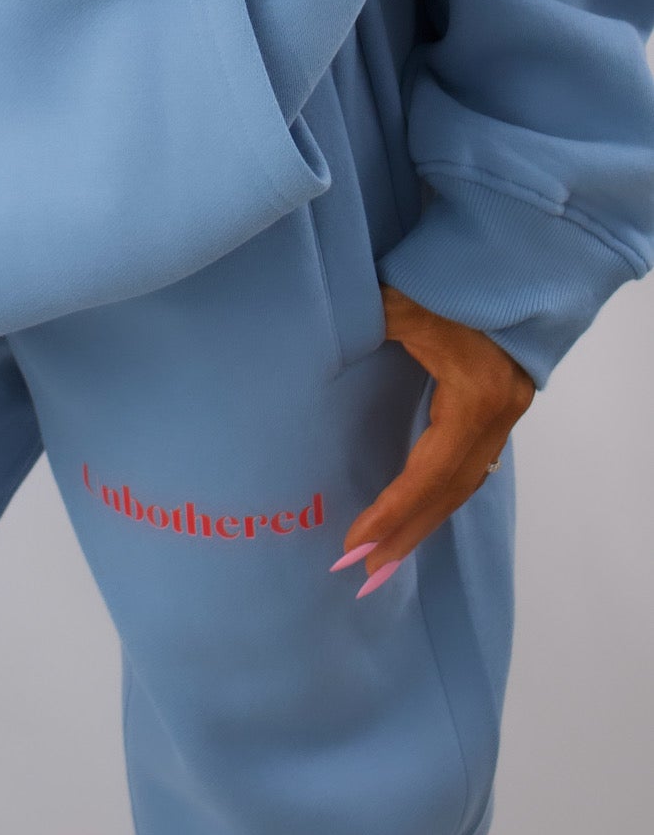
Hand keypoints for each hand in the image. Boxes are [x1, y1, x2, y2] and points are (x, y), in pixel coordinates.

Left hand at [333, 285, 534, 593]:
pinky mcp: (497, 408)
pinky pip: (468, 466)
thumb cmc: (457, 277)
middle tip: (365, 577)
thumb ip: (370, 325)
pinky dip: (439, 495)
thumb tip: (319, 342)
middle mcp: (497, 416)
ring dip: (423, 523)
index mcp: (477, 397)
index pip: (430, 471)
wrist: (515, 258)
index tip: (355, 545)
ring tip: (384, 560)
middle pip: (450, 493)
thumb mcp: (407, 300)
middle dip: (407, 536)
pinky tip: (415, 514)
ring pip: (463, 485)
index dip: (393, 511)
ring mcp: (503, 415)